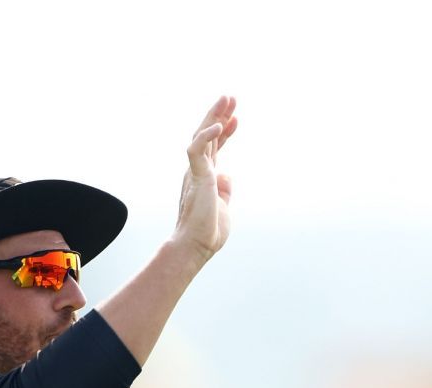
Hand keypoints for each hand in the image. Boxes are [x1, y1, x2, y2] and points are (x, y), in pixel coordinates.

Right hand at [174, 96, 237, 259]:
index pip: (215, 148)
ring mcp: (196, 172)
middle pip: (207, 135)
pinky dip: (208, 136)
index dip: (225, 132)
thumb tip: (228, 176)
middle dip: (219, 115)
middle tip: (230, 98)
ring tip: (228, 100)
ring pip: (202, 136)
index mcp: (204, 176)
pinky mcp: (196, 177)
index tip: (236, 118)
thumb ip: (224, 191)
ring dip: (215, 116)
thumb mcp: (221, 207)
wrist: (194, 247)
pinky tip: (221, 124)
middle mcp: (197, 170)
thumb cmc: (207, 232)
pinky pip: (198, 150)